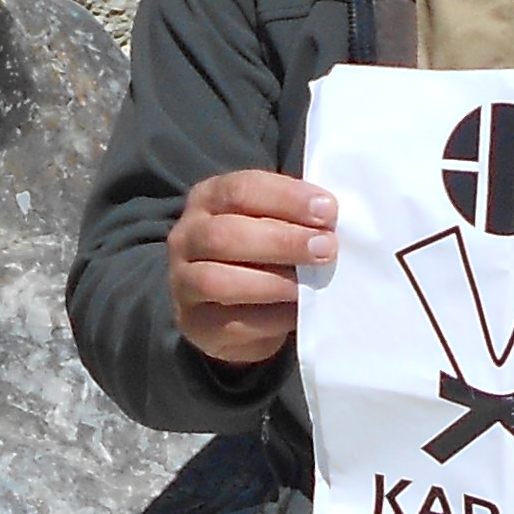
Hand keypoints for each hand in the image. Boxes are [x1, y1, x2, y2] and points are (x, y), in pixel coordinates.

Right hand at [170, 169, 337, 369]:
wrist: (228, 307)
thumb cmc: (258, 253)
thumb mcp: (268, 222)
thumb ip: (291, 216)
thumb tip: (330, 220)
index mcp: (208, 199)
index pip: (241, 190)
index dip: (286, 198)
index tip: (328, 211)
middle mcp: (187, 236)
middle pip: (226, 234)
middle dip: (282, 241)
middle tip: (325, 248)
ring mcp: (183, 281)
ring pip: (218, 280)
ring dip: (272, 282)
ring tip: (309, 284)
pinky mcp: (195, 323)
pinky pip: (231, 323)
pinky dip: (270, 319)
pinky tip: (296, 313)